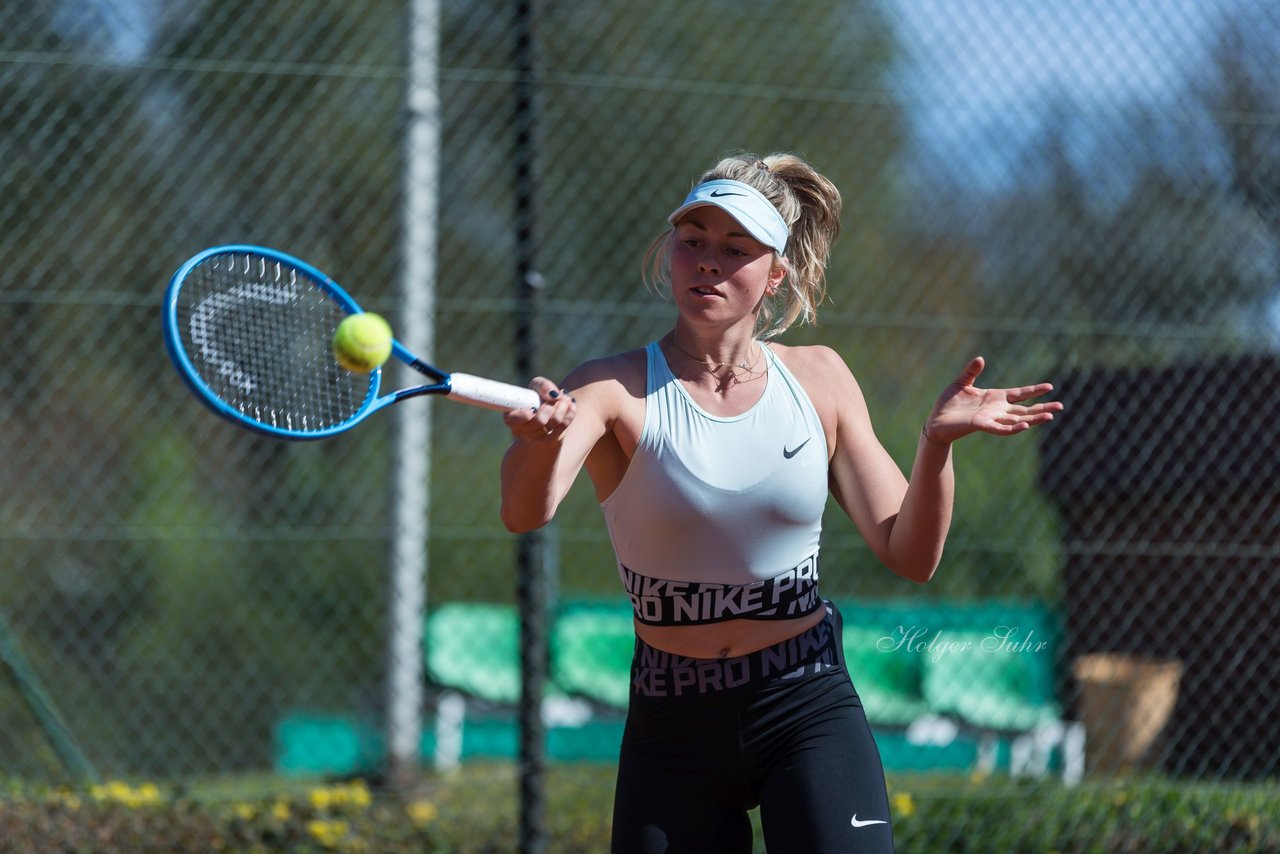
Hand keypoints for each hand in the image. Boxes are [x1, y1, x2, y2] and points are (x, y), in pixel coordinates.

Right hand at [503, 376, 575, 441]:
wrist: (550, 407)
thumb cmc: (538, 395)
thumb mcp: (538, 385)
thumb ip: (543, 386)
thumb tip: (554, 396)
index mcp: (511, 416)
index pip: (512, 420)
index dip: (524, 415)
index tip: (533, 407)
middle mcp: (520, 430)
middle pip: (539, 421)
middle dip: (550, 405)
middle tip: (556, 396)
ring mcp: (534, 438)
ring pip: (553, 423)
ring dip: (562, 406)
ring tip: (564, 397)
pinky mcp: (548, 440)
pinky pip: (563, 427)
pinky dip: (569, 414)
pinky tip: (571, 405)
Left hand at [923, 356, 1061, 444]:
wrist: (935, 421)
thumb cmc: (948, 404)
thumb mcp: (961, 383)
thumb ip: (971, 372)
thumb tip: (981, 358)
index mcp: (994, 398)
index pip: (1019, 394)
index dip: (1034, 391)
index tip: (1050, 387)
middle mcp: (996, 410)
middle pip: (1024, 410)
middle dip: (1042, 408)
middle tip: (1060, 407)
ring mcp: (991, 418)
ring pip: (1017, 420)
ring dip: (1033, 419)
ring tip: (1050, 417)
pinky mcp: (982, 425)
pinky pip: (1000, 428)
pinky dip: (1013, 428)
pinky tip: (1025, 426)